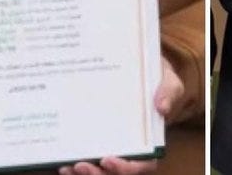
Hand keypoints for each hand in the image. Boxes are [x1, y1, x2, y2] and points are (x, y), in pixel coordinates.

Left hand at [57, 56, 183, 174]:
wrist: (142, 68)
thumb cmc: (157, 78)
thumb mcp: (169, 81)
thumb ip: (168, 91)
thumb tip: (162, 107)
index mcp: (150, 141)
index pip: (143, 164)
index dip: (126, 168)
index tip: (108, 159)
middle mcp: (131, 149)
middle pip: (116, 173)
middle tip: (80, 165)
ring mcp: (113, 146)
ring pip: (101, 171)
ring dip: (85, 174)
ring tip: (68, 167)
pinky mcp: (98, 139)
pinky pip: (88, 159)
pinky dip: (76, 167)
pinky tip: (62, 163)